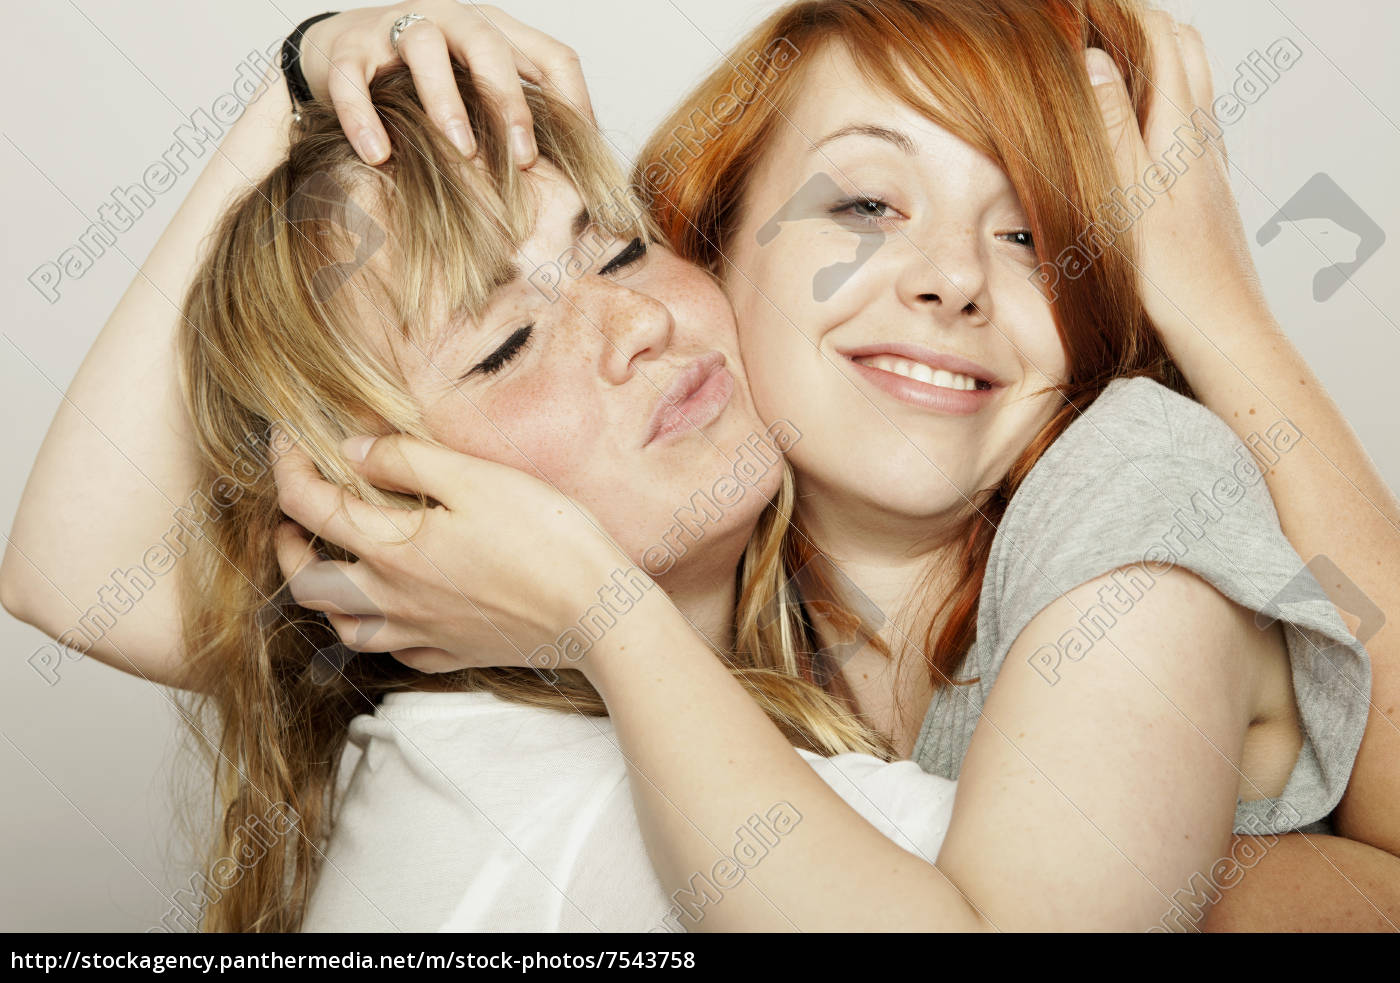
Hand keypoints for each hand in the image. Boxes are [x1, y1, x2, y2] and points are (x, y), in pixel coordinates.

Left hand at [272, 433, 627, 673]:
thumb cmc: (546, 538)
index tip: (287, 439)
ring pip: (345, 627)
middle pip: (309, 583)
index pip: (311, 506)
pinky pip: (397, 653)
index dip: (287, 466)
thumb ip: (406, 460)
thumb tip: (352, 449)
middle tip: (291, 520)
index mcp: (393, 550)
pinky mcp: (457, 653)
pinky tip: (393, 612)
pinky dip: (379, 631)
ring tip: (331, 568)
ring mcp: (424, 633)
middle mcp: (395, 598)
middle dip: (287, 546)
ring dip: (324, 596)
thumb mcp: (475, 478)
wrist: (598, 613)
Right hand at [298, 2, 593, 164]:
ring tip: (460, 152)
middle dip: (510, 102)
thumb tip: (573, 178)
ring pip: (424, 47)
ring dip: (446, 102)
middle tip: (524, 160)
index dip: (572, 100)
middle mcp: (449, 19)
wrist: (339, 52)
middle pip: (489, 45)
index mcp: (494, 33)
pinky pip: (355, 77)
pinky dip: (365, 116)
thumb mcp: (479, 94)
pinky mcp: (347, 47)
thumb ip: (519, 121)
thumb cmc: (423, 82)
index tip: (580, 151)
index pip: (550, 55)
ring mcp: (395, 28)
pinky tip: (378, 154)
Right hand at [1086, 11, 1275, 350]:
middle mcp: (1202, 141)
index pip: (1165, 39)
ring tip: (1106, 72)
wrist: (1222, 335)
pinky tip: (1130, 139)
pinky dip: (1158, 109)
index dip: (1127, 13)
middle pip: (1186, 54)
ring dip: (1154, 67)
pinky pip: (1185, 130)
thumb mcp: (1125, 198)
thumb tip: (1096, 58)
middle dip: (1145, 29)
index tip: (1082, 8)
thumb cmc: (1170, 279)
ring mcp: (1207, 169)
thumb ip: (1111, 126)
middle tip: (1095, 29)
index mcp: (1182, 132)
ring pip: (1189, 91)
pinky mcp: (1204, 197)